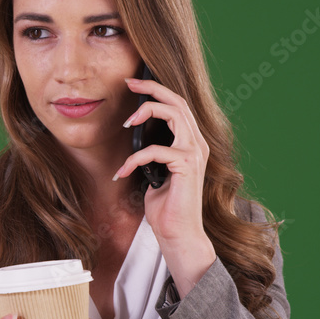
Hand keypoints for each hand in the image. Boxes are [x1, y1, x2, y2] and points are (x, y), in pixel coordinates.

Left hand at [113, 77, 215, 296]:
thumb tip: (134, 135)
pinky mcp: (187, 166)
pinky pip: (157, 150)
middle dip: (152, 89)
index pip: (178, 106)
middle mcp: (197, 144)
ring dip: (145, 113)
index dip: (157, 91)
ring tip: (125, 123)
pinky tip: (122, 172)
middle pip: (178, 101)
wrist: (177, 234)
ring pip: (174, 115)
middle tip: (129, 84)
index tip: (134, 84)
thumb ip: (152, 152)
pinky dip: (135, 158)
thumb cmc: (166, 206)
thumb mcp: (154, 171)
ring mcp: (195, 153)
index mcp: (191, 142)